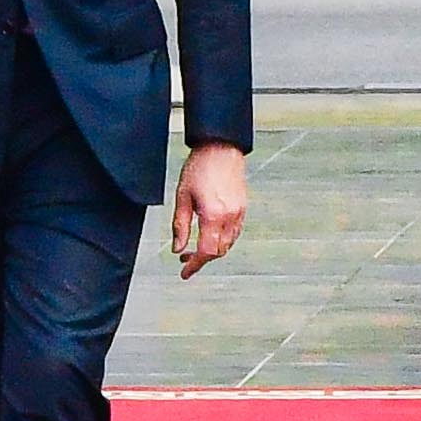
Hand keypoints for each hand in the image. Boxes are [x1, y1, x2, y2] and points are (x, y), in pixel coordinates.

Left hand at [173, 141, 247, 275]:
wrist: (221, 148)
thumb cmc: (199, 167)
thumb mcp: (182, 196)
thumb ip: (180, 225)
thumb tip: (177, 248)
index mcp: (213, 216)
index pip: (206, 252)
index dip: (194, 266)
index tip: (184, 273)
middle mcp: (229, 217)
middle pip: (218, 252)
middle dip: (202, 259)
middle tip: (186, 258)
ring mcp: (239, 213)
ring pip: (228, 244)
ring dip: (212, 250)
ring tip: (195, 247)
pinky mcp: (243, 208)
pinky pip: (234, 233)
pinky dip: (222, 240)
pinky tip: (210, 234)